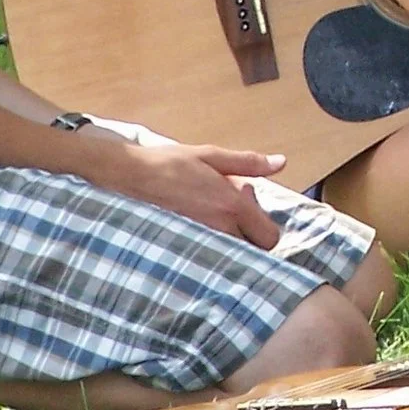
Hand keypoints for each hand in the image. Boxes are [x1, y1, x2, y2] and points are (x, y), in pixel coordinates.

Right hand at [105, 141, 284, 247]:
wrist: (128, 176)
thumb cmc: (170, 164)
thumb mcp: (212, 156)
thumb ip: (250, 163)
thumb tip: (280, 162)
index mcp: (231, 206)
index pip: (270, 237)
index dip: (268, 225)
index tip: (253, 208)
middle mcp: (218, 229)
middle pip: (254, 251)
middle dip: (252, 236)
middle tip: (235, 213)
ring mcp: (200, 241)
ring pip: (231, 254)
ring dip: (231, 239)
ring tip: (214, 215)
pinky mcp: (183, 246)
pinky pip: (209, 254)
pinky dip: (211, 243)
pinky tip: (198, 221)